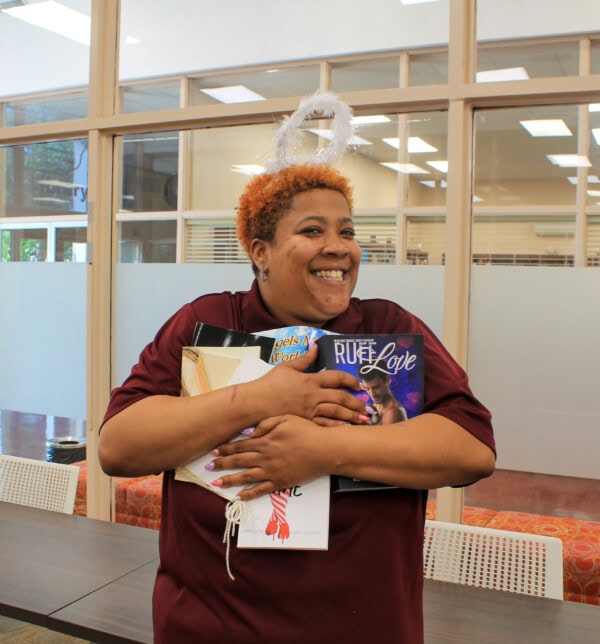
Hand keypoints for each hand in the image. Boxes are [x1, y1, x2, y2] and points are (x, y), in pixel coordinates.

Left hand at [207, 415, 327, 500]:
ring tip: (216, 483)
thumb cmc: (307, 431)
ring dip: (229, 480)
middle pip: (239, 461)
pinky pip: (261, 490)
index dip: (226, 449)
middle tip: (209, 467)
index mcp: (265, 440)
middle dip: (222, 464)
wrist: (323, 449)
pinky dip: (249, 494)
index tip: (215, 451)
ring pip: (245, 477)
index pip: (240, 445)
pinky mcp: (280, 482)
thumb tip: (248, 432)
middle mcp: (265, 457)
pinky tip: (239, 496)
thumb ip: (266, 423)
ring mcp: (271, 471)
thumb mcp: (286, 418)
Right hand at [254, 344, 366, 425]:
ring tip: (364, 419)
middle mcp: (313, 395)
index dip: (350, 380)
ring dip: (352, 415)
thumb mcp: (286, 366)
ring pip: (336, 412)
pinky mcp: (304, 422)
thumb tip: (315, 346)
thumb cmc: (270, 384)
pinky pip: (324, 425)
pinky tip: (346, 428)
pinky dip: (337, 427)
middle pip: (341, 397)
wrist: (256, 403)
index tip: (358, 385)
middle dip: (356, 402)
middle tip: (366, 405)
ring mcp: (309, 410)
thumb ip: (304, 358)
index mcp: (310, 380)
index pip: (336, 378)